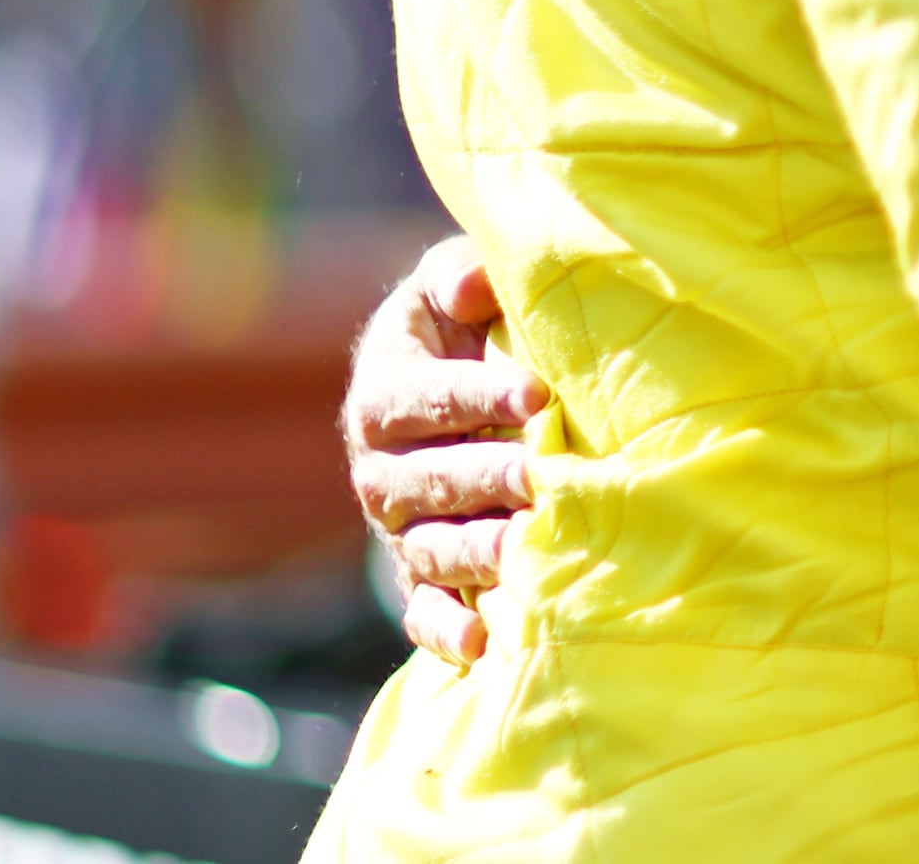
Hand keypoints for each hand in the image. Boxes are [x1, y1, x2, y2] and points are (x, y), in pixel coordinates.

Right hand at [344, 232, 548, 665]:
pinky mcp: (419, 577)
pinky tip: (483, 643)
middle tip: (538, 473)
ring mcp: (398, 530)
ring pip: (429, 547)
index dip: (480, 394)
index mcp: (383, 395)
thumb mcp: (454, 288)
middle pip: (429, 479)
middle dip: (485, 476)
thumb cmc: (467, 327)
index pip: (429, 398)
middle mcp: (380, 470)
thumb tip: (475, 285)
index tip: (536, 394)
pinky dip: (446, 630)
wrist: (453, 397)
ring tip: (520, 550)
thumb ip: (460, 276)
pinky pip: (424, 610)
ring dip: (474, 552)